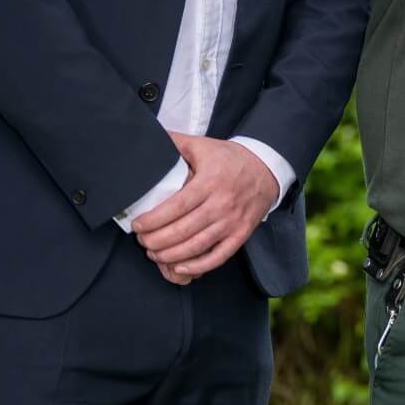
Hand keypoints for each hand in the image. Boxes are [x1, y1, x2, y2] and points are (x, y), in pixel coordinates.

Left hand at [132, 133, 277, 282]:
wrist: (267, 168)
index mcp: (210, 181)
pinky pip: (218, 256)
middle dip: (156, 241)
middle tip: (142, 241)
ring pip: (196, 246)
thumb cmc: (230, 159)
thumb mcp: (203, 145)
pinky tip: (179, 267)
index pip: (176, 207)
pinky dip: (198, 266)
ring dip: (170, 256)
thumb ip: (175, 142)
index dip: (153, 220)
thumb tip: (149, 138)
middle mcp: (222, 203)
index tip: (137, 225)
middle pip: (182, 230)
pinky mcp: (241, 234)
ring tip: (154, 253)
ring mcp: (233, 221)